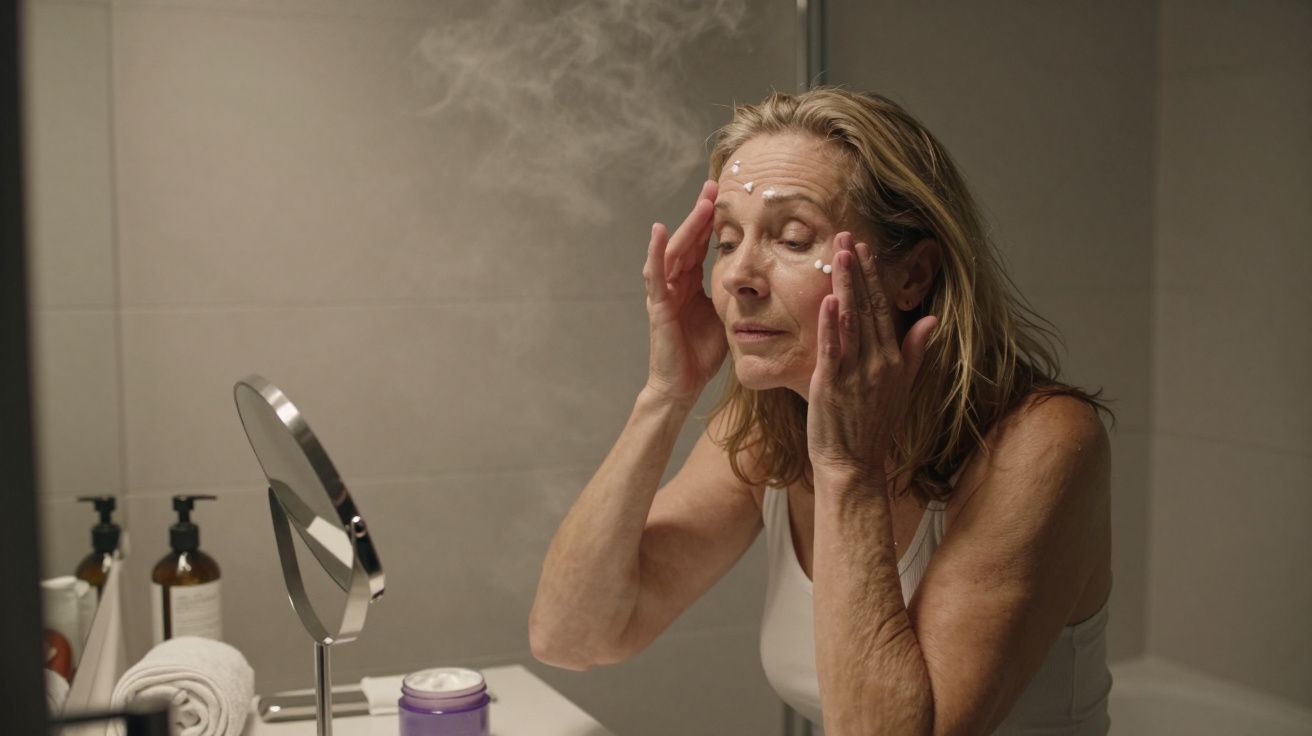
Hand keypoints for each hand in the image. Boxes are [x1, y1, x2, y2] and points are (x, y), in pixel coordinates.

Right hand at [642, 180, 726, 404]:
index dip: (711, 222)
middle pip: (687, 241)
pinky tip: (659, 231)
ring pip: (674, 251)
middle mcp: (675, 283)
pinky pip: (655, 275)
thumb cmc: (702, 355)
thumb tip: (762, 279)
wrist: (682, 385)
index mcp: (690, 285)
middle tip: (714, 187)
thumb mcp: (726, 316)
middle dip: (700, 214)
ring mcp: (664, 293)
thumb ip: (736, 296)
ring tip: (700, 203)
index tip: (725, 197)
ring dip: (686, 226)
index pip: (701, 246)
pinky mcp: (658, 306)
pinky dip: (655, 252)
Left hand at [807, 232, 938, 488]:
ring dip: (846, 286)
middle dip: (858, 270)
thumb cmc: (874, 427)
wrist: (855, 465)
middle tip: (849, 237)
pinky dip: (831, 325)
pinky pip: (833, 350)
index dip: (873, 277)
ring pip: (851, 321)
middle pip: (868, 307)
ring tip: (840, 254)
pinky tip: (829, 301)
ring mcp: (855, 373)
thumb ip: (915, 351)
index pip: (883, 309)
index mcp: (892, 360)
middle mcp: (877, 363)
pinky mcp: (832, 386)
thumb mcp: (902, 387)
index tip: (866, 249)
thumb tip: (932, 320)